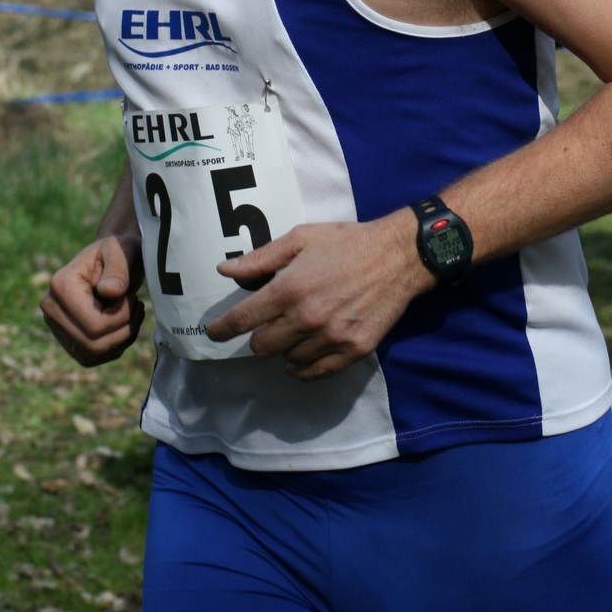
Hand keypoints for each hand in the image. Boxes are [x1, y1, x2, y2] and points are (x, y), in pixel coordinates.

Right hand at [41, 234, 145, 367]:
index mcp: (60, 286)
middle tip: (137, 307)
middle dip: (124, 329)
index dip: (123, 317)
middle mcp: (51, 308)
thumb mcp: (122, 251)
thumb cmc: (120, 251)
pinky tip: (123, 326)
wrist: (113, 259)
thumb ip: (118, 268)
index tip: (133, 297)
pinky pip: (92, 358)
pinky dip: (114, 347)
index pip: (94, 325)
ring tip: (133, 314)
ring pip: (93, 354)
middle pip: (93, 344)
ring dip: (121, 339)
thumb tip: (109, 291)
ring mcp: (55, 326)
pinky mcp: (66, 338)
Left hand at [207, 210, 430, 379]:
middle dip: (258, 337)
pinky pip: (316, 373)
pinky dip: (304, 367)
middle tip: (268, 324)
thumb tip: (225, 270)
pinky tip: (303, 356)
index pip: (243, 320)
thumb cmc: (347, 243)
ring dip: (285, 348)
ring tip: (296, 331)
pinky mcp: (353, 350)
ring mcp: (331, 338)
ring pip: (288, 360)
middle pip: (262, 347)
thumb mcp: (301, 238)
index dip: (222, 330)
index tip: (213, 334)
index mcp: (289, 289)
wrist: (398, 256)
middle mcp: (306, 318)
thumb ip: (261, 259)